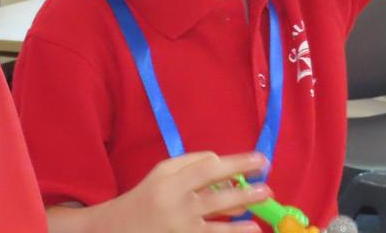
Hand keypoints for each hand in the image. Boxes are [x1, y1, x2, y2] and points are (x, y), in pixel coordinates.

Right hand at [103, 152, 271, 231]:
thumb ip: (189, 163)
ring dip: (242, 216)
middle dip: (245, 190)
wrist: (118, 228)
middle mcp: (175, 205)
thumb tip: (223, 163)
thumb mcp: (161, 173)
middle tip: (268, 187)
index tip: (259, 159)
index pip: (207, 168)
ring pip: (217, 223)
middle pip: (215, 196)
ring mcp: (180, 228)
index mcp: (169, 180)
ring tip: (261, 211)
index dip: (236, 163)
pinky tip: (250, 230)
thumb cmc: (146, 196)